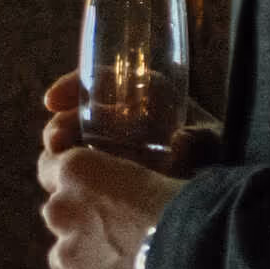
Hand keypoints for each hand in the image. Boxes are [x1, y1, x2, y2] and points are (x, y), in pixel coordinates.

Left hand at [38, 130, 181, 268]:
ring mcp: (66, 257)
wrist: (196, 257)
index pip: (48, 167)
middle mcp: (60, 210)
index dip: (70, 182)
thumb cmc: (187, 202)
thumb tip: (163, 169)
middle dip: (82, 224)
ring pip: (65, 259)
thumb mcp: (159, 171)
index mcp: (77, 170)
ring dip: (86, 261)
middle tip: (121, 233)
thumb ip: (136, 178)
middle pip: (59, 217)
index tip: (87, 190)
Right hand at [41, 71, 224, 176]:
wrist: (218, 189)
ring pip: (73, 146)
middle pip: (79, 114)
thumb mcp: (212, 145)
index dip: (73, 86)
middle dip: (61, 126)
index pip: (103, 79)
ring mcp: (112, 149)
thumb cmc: (216, 157)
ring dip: (61, 154)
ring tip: (57, 168)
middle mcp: (124, 118)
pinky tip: (69, 188)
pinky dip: (70, 178)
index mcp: (148, 95)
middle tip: (55, 142)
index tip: (51, 101)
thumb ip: (198, 142)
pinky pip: (80, 173)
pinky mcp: (107, 175)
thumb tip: (178, 145)